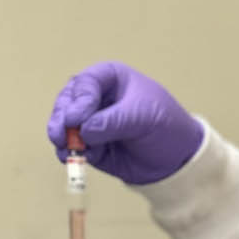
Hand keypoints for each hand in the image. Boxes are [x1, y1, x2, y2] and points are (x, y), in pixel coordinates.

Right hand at [47, 61, 204, 184]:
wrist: (177, 160)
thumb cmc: (167, 127)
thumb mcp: (145, 118)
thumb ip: (113, 122)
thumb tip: (84, 131)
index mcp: (111, 79)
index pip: (86, 83)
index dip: (79, 101)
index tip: (77, 119)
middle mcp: (97, 97)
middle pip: (67, 101)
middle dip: (61, 118)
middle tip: (61, 135)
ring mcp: (91, 122)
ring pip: (64, 124)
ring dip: (62, 137)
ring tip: (66, 149)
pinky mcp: (90, 145)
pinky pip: (71, 147)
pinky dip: (69, 153)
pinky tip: (72, 159)